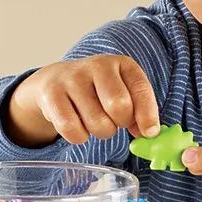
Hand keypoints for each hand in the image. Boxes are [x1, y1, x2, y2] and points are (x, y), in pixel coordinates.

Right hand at [6, 55, 160, 147]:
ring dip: (99, 132)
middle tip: (114, 123)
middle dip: (120, 123)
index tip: (149, 133)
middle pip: (119, 106)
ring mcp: (72, 78)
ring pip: (97, 123)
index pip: (140, 90)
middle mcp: (97, 66)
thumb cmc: (97, 92)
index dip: (147, 115)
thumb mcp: (122, 93)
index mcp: (121, 64)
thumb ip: (139, 112)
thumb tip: (150, 134)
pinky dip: (78, 137)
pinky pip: (72, 129)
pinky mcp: (51, 94)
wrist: (55, 81)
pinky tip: (77, 126)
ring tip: (94, 121)